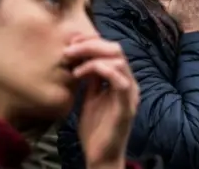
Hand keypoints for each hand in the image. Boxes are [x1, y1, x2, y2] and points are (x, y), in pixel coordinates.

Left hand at [65, 38, 138, 168]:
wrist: (101, 156)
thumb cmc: (96, 129)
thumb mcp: (91, 97)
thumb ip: (92, 79)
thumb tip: (83, 59)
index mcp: (122, 80)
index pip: (111, 50)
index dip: (92, 41)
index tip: (71, 42)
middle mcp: (129, 83)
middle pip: (116, 49)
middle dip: (90, 44)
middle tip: (69, 49)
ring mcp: (129, 94)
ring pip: (118, 60)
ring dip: (92, 55)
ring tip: (72, 61)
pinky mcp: (126, 107)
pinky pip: (120, 81)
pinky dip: (100, 70)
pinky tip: (80, 74)